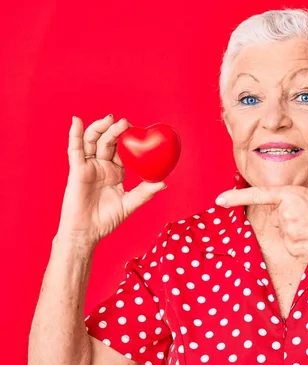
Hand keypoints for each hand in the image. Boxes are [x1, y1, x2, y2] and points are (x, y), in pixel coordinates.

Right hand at [56, 115, 166, 243]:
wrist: (88, 232)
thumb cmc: (107, 220)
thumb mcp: (130, 204)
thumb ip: (145, 193)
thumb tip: (164, 183)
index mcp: (116, 171)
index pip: (122, 150)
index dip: (129, 139)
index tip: (138, 130)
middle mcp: (102, 166)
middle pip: (108, 142)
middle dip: (116, 130)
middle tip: (126, 122)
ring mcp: (89, 167)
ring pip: (93, 141)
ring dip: (99, 128)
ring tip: (110, 119)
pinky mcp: (77, 170)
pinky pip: (75, 150)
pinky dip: (75, 134)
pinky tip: (77, 121)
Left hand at [215, 186, 307, 272]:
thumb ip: (294, 204)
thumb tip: (282, 216)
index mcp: (293, 194)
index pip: (260, 195)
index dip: (237, 197)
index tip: (219, 199)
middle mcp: (287, 211)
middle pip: (279, 218)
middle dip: (292, 220)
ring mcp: (289, 231)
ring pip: (285, 234)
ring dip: (298, 235)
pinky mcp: (292, 248)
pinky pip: (290, 247)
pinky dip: (301, 247)